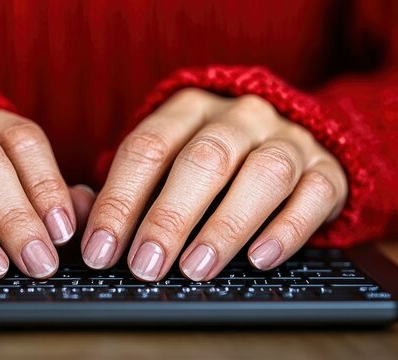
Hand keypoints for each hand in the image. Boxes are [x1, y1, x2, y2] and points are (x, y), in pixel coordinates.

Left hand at [82, 89, 346, 280]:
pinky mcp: (326, 168)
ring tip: (195, 268)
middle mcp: (239, 116)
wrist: (288, 136)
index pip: (147, 148)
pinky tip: (259, 258)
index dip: (120, 200)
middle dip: (169, 216)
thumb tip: (77, 217)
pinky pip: (313, 194)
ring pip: (262, 173)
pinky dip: (287, 228)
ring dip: (226, 225)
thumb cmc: (210, 159)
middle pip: (203, 159)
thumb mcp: (166, 158)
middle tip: (145, 265)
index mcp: (189, 108)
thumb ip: (124, 185)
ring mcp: (287, 139)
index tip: (100, 250)